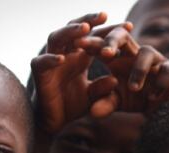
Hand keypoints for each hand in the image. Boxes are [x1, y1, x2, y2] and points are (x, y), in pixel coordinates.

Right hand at [31, 12, 125, 131]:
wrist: (54, 122)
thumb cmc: (73, 105)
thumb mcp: (93, 96)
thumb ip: (103, 88)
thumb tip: (115, 80)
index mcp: (80, 56)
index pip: (94, 37)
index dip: (109, 30)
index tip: (129, 26)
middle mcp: (65, 53)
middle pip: (75, 30)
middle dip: (89, 20)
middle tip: (105, 15)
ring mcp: (50, 61)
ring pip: (56, 38)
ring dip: (70, 32)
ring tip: (85, 28)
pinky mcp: (39, 73)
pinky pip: (42, 62)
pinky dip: (51, 59)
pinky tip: (62, 59)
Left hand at [78, 31, 168, 115]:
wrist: (160, 109)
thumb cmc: (135, 100)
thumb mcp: (117, 103)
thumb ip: (105, 104)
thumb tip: (93, 113)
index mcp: (117, 58)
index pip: (102, 45)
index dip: (91, 43)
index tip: (78, 45)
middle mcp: (135, 54)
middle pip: (123, 36)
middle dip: (113, 41)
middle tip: (105, 53)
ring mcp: (155, 60)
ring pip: (146, 52)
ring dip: (139, 70)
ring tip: (133, 88)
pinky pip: (168, 69)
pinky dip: (160, 82)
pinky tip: (152, 97)